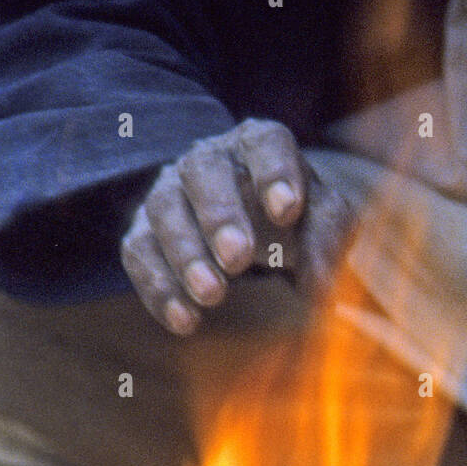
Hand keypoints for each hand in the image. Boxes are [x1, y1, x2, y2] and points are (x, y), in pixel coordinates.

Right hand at [120, 118, 352, 333]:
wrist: (255, 230)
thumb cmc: (290, 219)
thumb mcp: (321, 223)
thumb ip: (326, 244)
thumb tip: (319, 289)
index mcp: (259, 147)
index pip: (265, 144)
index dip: (275, 173)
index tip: (288, 210)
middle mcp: (208, 161)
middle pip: (203, 171)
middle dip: (219, 215)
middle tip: (238, 259)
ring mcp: (171, 192)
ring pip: (164, 209)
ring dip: (185, 254)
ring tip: (212, 295)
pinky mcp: (145, 231)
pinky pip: (140, 252)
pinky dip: (159, 288)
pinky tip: (185, 321)